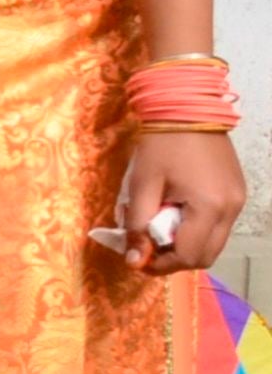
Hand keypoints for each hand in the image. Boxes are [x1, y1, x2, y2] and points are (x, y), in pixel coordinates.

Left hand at [119, 128, 243, 272]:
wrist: (188, 108)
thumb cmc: (161, 144)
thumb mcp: (142, 185)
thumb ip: (137, 226)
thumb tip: (134, 260)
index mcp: (209, 207)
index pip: (188, 256)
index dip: (160, 264)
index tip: (136, 258)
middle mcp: (231, 208)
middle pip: (205, 256)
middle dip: (173, 258)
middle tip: (146, 246)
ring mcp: (238, 201)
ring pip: (213, 242)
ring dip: (185, 243)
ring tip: (158, 226)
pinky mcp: (237, 193)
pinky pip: (218, 225)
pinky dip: (195, 228)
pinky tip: (174, 212)